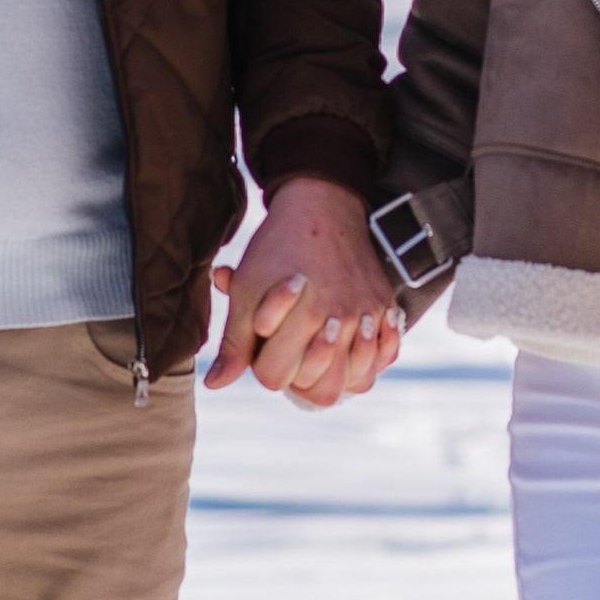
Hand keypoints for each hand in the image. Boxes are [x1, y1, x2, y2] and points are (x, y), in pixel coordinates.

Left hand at [205, 177, 403, 410]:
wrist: (321, 207)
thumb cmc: (276, 250)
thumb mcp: (247, 291)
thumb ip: (234, 343)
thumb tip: (213, 385)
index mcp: (305, 318)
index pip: (275, 378)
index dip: (262, 365)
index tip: (265, 345)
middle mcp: (342, 321)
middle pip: (322, 392)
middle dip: (299, 377)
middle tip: (292, 354)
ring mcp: (368, 316)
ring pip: (359, 382)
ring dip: (336, 375)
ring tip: (318, 355)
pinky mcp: (385, 307)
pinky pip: (386, 357)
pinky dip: (369, 362)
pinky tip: (350, 349)